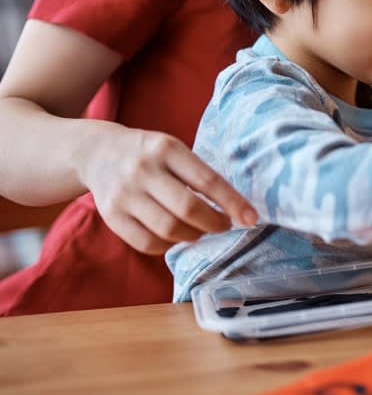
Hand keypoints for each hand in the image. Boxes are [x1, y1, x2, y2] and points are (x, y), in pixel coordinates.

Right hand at [79, 124, 257, 253]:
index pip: (207, 180)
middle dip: (214, 223)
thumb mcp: (174, 150)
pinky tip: (176, 236)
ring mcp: (124, 194)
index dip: (232, 202)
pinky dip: (169, 245)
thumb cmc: (150, 154)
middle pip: (187, 209)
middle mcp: (143, 169)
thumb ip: (199, 174)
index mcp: (166, 148)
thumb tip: (237, 209)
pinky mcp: (111, 216)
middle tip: (224, 225)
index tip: (251, 218)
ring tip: (200, 230)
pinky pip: (147, 243)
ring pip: (168, 229)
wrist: (98, 152)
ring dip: (194, 236)